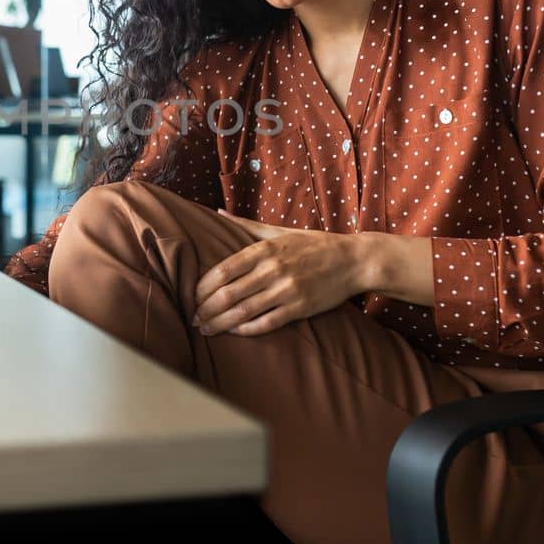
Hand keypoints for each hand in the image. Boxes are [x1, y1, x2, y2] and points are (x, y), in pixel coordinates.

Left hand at [192, 211, 366, 336]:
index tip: (190, 296)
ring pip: (243, 311)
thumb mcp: (279, 231)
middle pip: (228, 294)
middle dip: (206, 309)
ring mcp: (286, 290)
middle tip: (193, 319)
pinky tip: (234, 332)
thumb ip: (246, 225)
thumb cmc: (313, 245)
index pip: (222, 270)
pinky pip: (266, 322)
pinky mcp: (299, 308)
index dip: (202, 287)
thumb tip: (218, 212)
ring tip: (206, 329)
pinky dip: (247, 329)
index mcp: (263, 250)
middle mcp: (272, 269)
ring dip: (220, 323)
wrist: (352, 260)